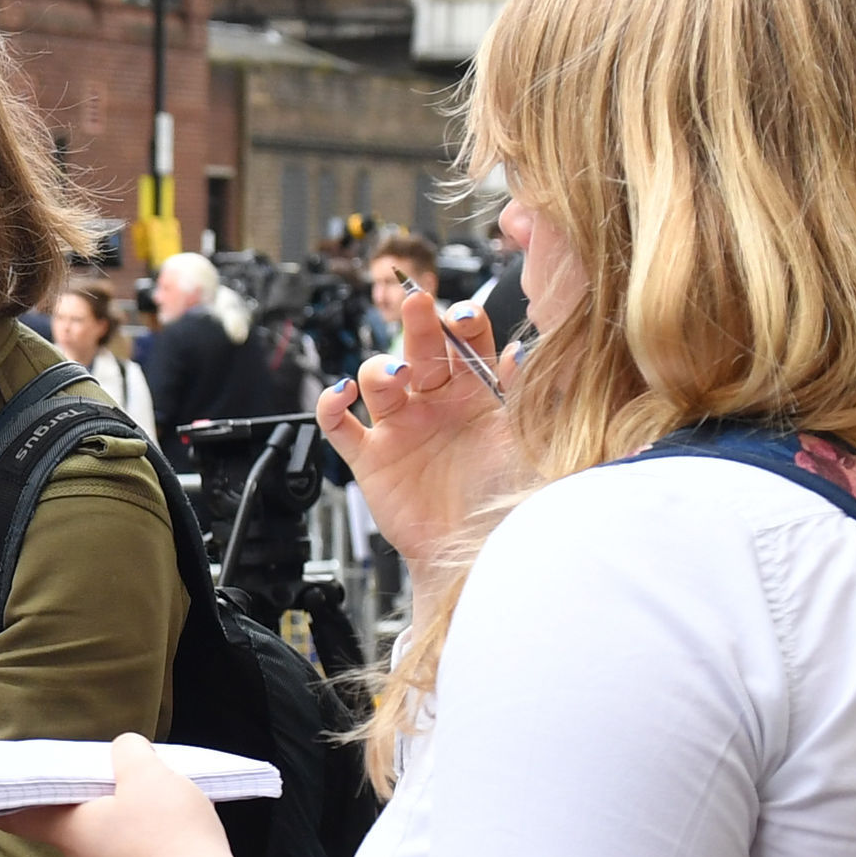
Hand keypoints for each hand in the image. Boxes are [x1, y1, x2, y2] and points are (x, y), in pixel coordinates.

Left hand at [0, 736, 261, 856]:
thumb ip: (129, 754)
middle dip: (101, 816)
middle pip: (82, 833)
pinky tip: (182, 854)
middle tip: (128, 796)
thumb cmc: (169, 833)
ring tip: (169, 823)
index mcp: (73, 833)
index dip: (1, 810)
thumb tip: (124, 752)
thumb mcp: (150, 774)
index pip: (25, 817)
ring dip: (133, 841)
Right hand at [318, 297, 523, 576]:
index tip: (465, 317)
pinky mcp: (370, 457)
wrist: (479, 554)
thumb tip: (521, 350)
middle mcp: (435, 404)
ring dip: (380, 368)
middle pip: (419, 349)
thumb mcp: (524, 443)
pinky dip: (331, 405)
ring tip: (394, 375)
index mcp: (476, 394)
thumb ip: (524, 396)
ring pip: (377, 379)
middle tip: (417, 303)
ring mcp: (400, 428)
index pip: (466, 343)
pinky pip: (339, 425)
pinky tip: (341, 394)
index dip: (463, 324)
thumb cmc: (505, 502)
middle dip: (418, 323)